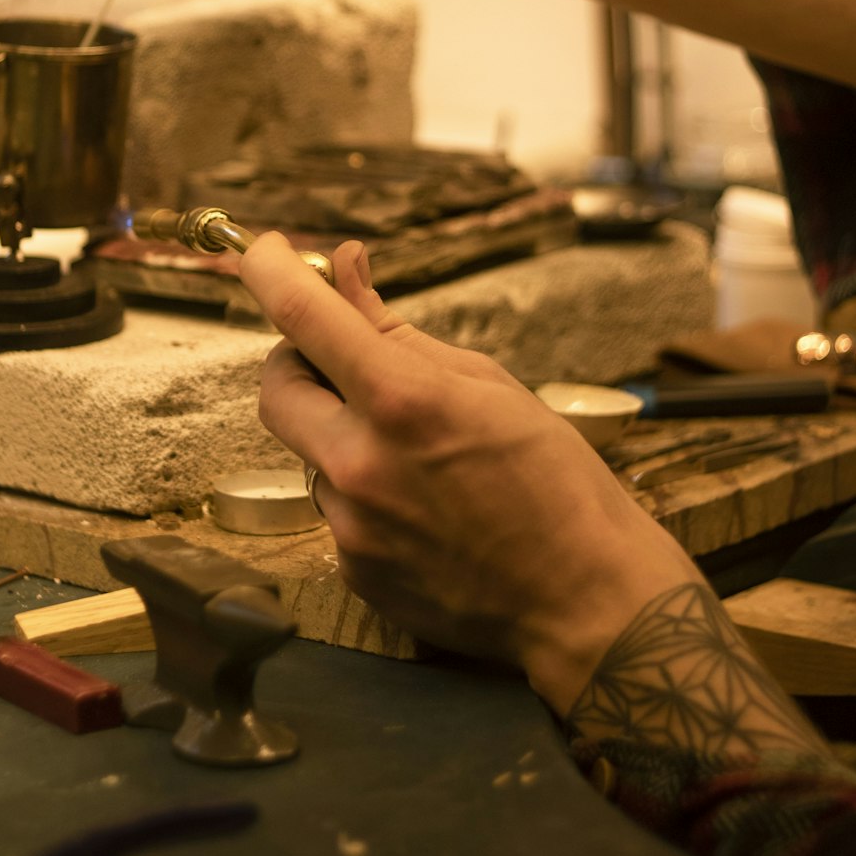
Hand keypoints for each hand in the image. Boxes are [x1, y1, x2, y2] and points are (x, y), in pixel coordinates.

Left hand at [236, 231, 697, 713]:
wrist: (586, 603)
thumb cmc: (558, 483)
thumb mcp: (491, 386)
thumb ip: (401, 334)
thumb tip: (345, 271)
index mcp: (404, 402)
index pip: (302, 318)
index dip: (271, 270)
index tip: (269, 252)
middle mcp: (360, 465)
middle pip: (276, 387)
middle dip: (301, 362)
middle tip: (347, 362)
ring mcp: (350, 526)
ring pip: (309, 452)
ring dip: (342, 434)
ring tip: (419, 456)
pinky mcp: (352, 572)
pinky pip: (334, 508)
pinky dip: (363, 491)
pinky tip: (424, 506)